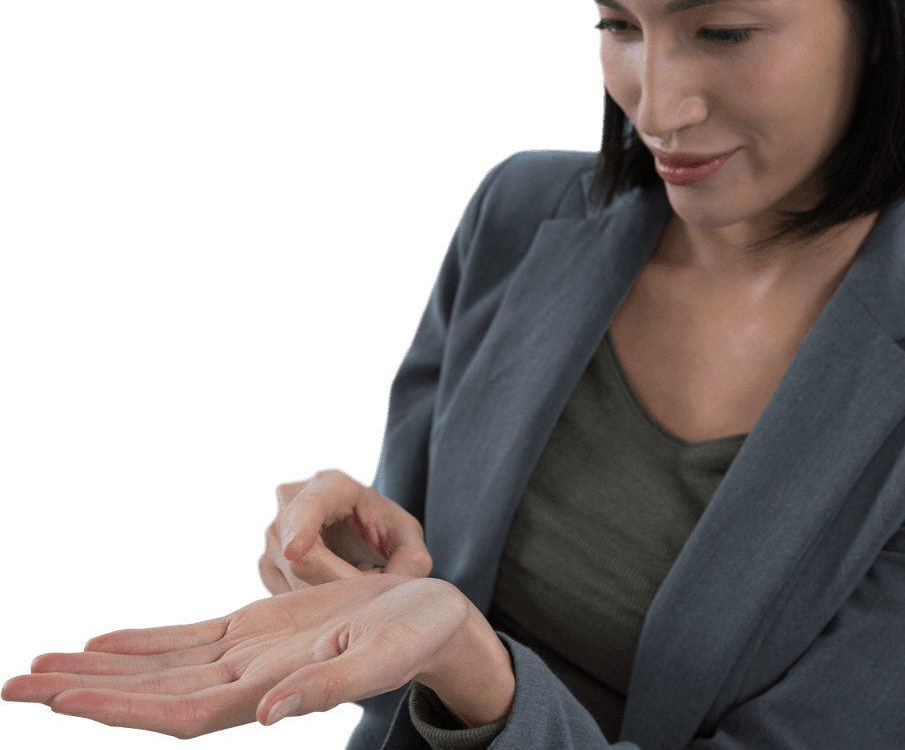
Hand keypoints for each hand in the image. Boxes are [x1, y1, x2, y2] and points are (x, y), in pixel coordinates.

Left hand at [1, 574, 467, 738]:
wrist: (433, 622)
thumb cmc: (417, 637)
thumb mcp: (383, 655)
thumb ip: (331, 687)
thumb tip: (272, 711)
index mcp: (274, 690)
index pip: (178, 708)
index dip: (118, 705)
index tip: (59, 696)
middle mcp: (248, 680)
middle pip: (151, 692)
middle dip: (84, 691)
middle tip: (14, 687)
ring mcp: (249, 655)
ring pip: (160, 666)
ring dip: (101, 670)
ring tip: (40, 670)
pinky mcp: (258, 630)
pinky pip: (188, 639)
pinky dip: (143, 642)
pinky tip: (104, 642)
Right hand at [258, 467, 431, 594]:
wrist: (358, 530)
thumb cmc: (383, 528)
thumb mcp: (407, 536)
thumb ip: (411, 559)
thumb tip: (389, 587)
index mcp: (331, 485)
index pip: (309, 506)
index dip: (302, 528)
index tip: (295, 550)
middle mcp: (290, 503)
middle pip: (303, 559)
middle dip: (340, 584)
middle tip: (371, 585)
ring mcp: (272, 536)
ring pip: (295, 583)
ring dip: (332, 596)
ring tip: (356, 579)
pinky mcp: (266, 565)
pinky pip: (288, 596)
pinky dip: (316, 604)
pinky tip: (335, 589)